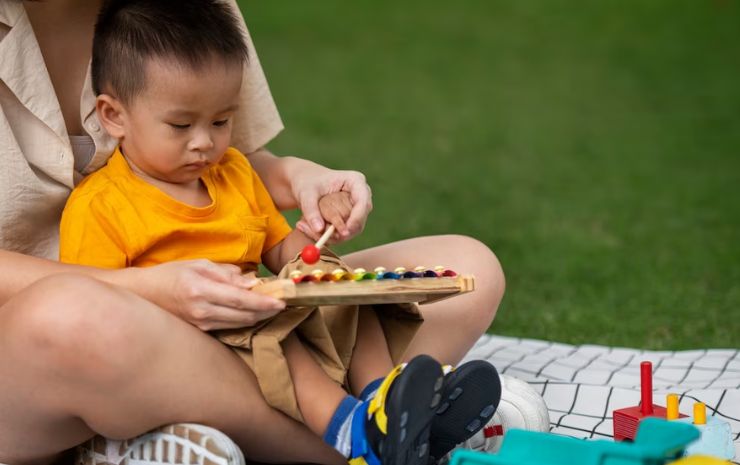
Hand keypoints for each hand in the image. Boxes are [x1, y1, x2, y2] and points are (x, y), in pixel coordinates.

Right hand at [130, 260, 284, 330]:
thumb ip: (227, 273)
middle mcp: (201, 310)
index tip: (282, 300)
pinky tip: (252, 313)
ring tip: (271, 307)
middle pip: (244, 316)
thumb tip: (253, 282)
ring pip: (239, 324)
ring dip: (258, 317)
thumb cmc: (171, 274)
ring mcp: (200, 324)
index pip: (241, 300)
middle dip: (267, 311)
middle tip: (283, 303)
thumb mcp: (199, 264)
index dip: (264, 302)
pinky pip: (228, 327)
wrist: (143, 294)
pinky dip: (243, 320)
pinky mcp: (200, 331)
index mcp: (201, 290)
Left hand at [293, 168, 371, 241]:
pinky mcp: (352, 218)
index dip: (356, 218)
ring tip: (306, 227)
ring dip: (331, 235)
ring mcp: (358, 208)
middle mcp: (361, 195)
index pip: (363, 202)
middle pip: (359, 220)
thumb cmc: (307, 182)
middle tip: (319, 236)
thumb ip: (311, 210)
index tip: (344, 232)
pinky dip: (329, 236)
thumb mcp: (305, 194)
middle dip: (340, 231)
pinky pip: (344, 233)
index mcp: (355, 181)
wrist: (305, 182)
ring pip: (351, 230)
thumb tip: (319, 229)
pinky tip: (312, 229)